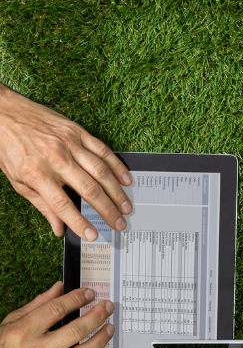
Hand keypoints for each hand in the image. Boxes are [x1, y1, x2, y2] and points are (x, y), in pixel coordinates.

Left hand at [0, 84, 131, 239]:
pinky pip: (103, 150)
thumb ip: (40, 204)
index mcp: (36, 173)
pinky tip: (126, 179)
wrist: (3, 113)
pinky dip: (117, 166)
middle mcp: (55, 158)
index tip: (92, 234)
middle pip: (89, 189)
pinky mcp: (77, 132)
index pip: (62, 204)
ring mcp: (69, 144)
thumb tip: (57, 227)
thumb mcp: (16, 180)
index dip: (79, 222)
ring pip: (101, 172)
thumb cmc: (8, 146)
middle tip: (120, 223)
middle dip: (108, 210)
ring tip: (126, 207)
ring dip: (116, 192)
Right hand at [0, 283, 114, 347]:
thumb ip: (37, 305)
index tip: (89, 294)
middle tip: (108, 307)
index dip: (77, 299)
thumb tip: (59, 288)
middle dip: (97, 316)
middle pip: (76, 331)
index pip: (57, 310)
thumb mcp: (10, 324)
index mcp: (22, 332)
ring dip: (102, 338)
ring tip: (110, 328)